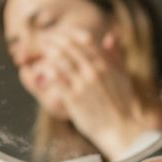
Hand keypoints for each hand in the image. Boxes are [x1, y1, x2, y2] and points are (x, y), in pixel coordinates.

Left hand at [41, 29, 148, 159]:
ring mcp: (83, 84)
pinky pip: (55, 79)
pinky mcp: (73, 98)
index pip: (84, 40)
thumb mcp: (123, 76)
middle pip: (69, 47)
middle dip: (53, 40)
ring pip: (60, 60)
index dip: (68, 34)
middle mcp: (94, 71)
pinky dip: (46, 71)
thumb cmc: (121, 104)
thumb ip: (116, 55)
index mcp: (105, 64)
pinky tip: (40, 70)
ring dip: (47, 54)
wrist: (120, 128)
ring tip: (39, 53)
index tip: (58, 33)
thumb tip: (110, 37)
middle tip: (43, 39)